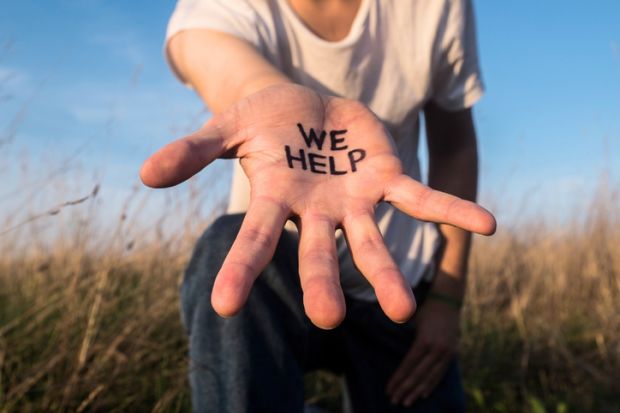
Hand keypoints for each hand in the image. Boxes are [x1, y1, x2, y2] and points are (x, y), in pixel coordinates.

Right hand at [140, 83, 495, 328]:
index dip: (241, 270)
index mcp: (276, 201)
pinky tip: (487, 226)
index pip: (254, 240)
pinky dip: (452, 211)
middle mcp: (317, 213)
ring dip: (388, 274)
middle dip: (323, 284)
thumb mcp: (227, 127)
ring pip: (372, 243)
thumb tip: (145, 175)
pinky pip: (422, 200)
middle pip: (318, 254)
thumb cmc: (265, 121)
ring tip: (405, 314)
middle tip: (330, 321)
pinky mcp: (387, 180)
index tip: (225, 307)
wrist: (306, 107)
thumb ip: (191, 151)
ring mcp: (355, 201)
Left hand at [386, 296, 460, 405]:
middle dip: (405, 389)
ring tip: (407, 402)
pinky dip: (432, 385)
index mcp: (424, 340)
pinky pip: (441, 374)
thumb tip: (384, 344)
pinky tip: (423, 394)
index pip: (408, 365)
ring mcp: (446, 353)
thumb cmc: (424, 310)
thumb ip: (400, 334)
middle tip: (395, 400)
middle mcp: (436, 349)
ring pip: (430, 377)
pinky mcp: (452, 354)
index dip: (398, 379)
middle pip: (418, 374)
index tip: (389, 389)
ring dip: (417, 391)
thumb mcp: (411, 320)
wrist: (447, 302)